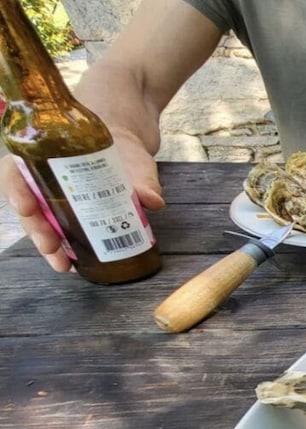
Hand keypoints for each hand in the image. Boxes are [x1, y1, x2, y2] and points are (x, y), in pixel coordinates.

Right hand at [0, 128, 164, 271]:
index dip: (15, 190)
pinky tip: (74, 264)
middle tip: (51, 246)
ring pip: (41, 223)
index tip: (26, 206)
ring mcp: (54, 200)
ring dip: (48, 246)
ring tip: (63, 264)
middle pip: (27, 205)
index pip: (16, 171)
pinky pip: (60, 233)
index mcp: (44, 156)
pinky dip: (64, 250)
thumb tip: (152, 201)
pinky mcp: (69, 216)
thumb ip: (143, 180)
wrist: (127, 152)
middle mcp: (42, 179)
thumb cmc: (121, 150)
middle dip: (35, 229)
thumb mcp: (132, 160)